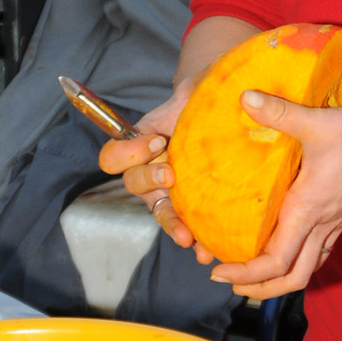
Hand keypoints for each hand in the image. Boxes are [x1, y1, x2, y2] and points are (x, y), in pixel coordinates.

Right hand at [97, 78, 203, 252]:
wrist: (227, 120)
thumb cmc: (206, 102)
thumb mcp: (196, 90)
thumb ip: (194, 89)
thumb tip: (208, 91)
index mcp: (142, 144)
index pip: (114, 155)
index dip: (127, 152)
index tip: (156, 141)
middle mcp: (149, 170)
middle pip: (133, 184)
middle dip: (148, 180)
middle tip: (170, 174)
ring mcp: (169, 192)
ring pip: (159, 211)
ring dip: (171, 223)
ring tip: (187, 236)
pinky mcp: (191, 208)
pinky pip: (186, 227)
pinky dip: (195, 241)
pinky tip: (206, 250)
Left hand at [210, 91, 341, 298]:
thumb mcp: (318, 123)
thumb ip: (279, 113)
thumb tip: (244, 98)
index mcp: (307, 210)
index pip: (275, 261)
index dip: (247, 274)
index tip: (220, 271)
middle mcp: (320, 225)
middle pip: (291, 279)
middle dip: (258, 289)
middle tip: (229, 281)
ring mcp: (334, 226)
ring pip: (306, 270)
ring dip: (278, 281)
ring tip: (251, 276)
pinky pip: (317, 253)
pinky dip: (297, 261)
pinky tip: (285, 250)